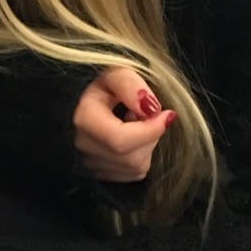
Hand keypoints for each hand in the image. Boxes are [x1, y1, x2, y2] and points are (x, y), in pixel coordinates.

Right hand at [74, 67, 175, 182]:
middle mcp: (83, 148)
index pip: (120, 139)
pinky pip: (134, 172)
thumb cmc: (103, 90)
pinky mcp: (101, 175)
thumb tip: (150, 109)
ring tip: (134, 125)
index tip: (167, 114)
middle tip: (145, 116)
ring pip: (136, 166)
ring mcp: (90, 165)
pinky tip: (131, 139)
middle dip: (149, 135)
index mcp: (84, 120)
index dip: (150, 130)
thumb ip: (130, 84)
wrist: (84, 105)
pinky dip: (141, 155)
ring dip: (146, 145)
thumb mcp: (114, 75)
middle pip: (131, 156)